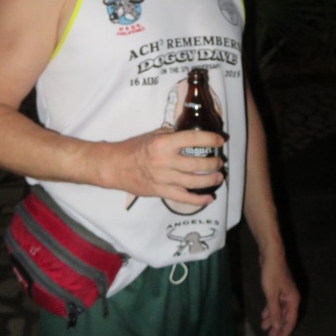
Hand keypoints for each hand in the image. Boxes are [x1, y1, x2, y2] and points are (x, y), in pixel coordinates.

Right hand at [103, 127, 224, 204]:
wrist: (115, 166)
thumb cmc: (133, 148)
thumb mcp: (153, 135)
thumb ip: (172, 135)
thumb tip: (190, 135)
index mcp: (164, 143)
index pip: (192, 139)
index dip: (210, 140)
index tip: (220, 141)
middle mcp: (165, 161)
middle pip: (197, 163)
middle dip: (213, 163)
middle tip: (219, 162)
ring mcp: (164, 178)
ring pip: (194, 182)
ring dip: (210, 180)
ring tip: (218, 177)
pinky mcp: (161, 192)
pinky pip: (183, 198)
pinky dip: (199, 200)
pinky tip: (209, 198)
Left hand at [259, 252, 300, 335]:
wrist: (270, 254)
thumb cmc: (272, 273)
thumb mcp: (271, 294)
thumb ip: (274, 311)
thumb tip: (277, 327)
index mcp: (293, 300)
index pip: (290, 320)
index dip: (284, 331)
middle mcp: (291, 297)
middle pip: (285, 316)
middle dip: (278, 327)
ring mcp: (284, 292)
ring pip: (279, 310)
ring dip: (273, 319)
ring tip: (265, 328)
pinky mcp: (277, 288)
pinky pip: (275, 303)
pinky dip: (270, 310)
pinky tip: (264, 315)